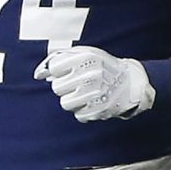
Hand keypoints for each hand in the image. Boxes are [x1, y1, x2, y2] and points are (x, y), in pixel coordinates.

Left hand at [36, 46, 154, 121]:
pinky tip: (94, 102)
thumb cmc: (101, 67)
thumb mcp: (83, 54)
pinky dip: (84, 110)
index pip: (54, 68)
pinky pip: (78, 115)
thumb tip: (39, 75)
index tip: (71, 70)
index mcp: (87, 58)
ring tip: (86, 93)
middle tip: (80, 83)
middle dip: (65, 86)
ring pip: (65, 103)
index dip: (60, 70)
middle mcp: (92, 75)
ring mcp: (97, 93)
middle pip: (57, 87)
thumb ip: (56, 60)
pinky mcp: (100, 110)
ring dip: (73, 100)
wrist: (132, 83)